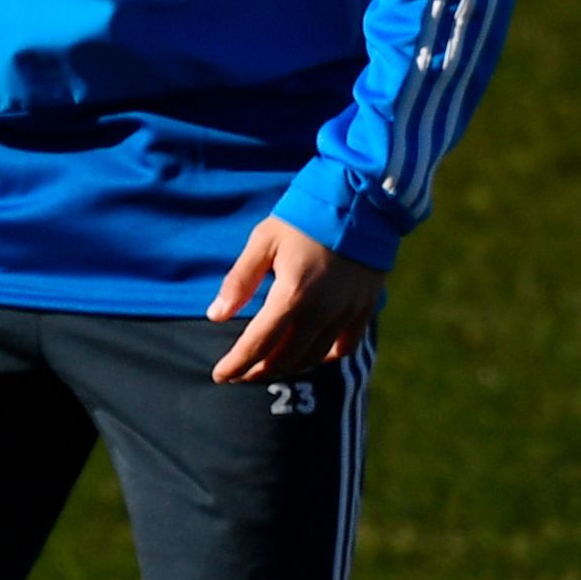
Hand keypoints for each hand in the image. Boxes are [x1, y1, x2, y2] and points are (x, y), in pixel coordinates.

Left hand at [208, 215, 383, 382]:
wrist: (360, 203)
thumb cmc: (303, 219)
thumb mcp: (263, 242)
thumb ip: (239, 281)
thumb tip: (215, 315)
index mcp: (292, 296)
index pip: (258, 344)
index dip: (236, 364)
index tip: (219, 376)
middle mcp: (322, 312)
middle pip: (284, 358)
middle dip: (257, 370)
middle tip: (238, 374)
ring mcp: (347, 313)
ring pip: (313, 357)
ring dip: (286, 367)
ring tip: (265, 368)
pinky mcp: (365, 309)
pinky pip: (344, 347)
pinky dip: (322, 357)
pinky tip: (306, 355)